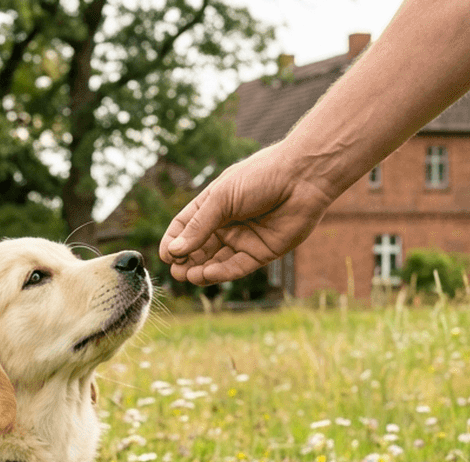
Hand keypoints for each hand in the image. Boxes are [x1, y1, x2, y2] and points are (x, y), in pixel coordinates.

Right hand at [158, 144, 335, 285]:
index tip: (165, 256)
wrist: (303, 177)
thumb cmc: (261, 176)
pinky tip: (207, 274)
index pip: (185, 227)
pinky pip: (237, 267)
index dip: (174, 242)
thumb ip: (198, 226)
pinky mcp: (262, 252)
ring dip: (200, 270)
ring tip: (188, 276)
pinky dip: (221, 272)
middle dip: (186, 261)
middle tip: (176, 272)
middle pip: (198, 248)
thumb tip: (174, 251)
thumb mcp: (222, 198)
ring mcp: (244, 239)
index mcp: (213, 205)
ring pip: (216, 261)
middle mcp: (227, 224)